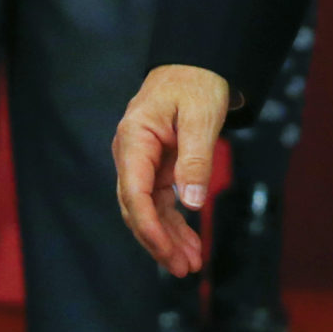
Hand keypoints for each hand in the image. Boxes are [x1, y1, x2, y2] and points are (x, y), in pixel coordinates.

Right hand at [114, 64, 232, 276]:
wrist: (197, 62)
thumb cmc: (197, 82)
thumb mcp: (201, 116)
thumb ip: (195, 159)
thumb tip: (191, 204)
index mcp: (134, 138)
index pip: (133, 192)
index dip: (148, 226)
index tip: (166, 252)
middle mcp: (131, 153)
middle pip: (136, 208)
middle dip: (158, 241)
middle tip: (184, 268)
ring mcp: (142, 161)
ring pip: (148, 210)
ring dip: (168, 238)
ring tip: (191, 264)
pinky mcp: (157, 167)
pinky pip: (160, 202)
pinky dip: (174, 224)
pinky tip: (190, 244)